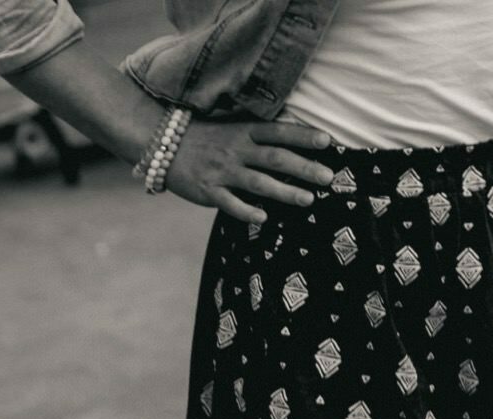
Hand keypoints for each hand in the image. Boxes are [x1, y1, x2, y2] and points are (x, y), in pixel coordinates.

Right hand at [165, 119, 335, 224]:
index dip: (302, 136)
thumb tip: (294, 139)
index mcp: (244, 131)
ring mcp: (222, 172)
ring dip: (284, 192)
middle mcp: (236, 150)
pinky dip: (246, 211)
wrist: (165, 147)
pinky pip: (229, 203)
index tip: (326, 141)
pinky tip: (264, 217)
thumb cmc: (206, 138)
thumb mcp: (233, 127)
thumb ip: (259, 134)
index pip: (278, 132)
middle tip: (328, 177)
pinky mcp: (208, 191)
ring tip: (308, 200)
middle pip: (275, 158)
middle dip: (303, 168)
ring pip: (258, 183)